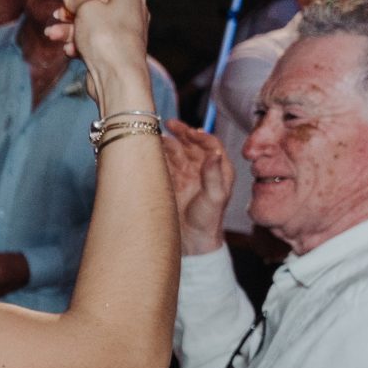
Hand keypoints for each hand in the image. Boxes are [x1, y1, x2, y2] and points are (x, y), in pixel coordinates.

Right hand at [52, 0, 151, 111]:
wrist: (117, 76)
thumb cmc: (107, 38)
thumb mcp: (85, 8)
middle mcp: (129, 10)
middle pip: (97, 2)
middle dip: (73, 8)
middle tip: (58, 12)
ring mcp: (121, 31)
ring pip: (91, 23)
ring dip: (69, 28)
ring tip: (52, 34)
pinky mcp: (113, 49)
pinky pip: (92, 40)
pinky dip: (78, 43)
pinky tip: (69, 50)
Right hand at [161, 120, 233, 254]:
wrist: (192, 243)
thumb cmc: (208, 222)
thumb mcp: (215, 198)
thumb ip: (214, 174)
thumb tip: (213, 153)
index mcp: (219, 170)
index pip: (210, 145)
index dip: (200, 135)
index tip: (189, 131)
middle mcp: (201, 170)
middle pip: (191, 145)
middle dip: (180, 133)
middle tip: (168, 124)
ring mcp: (185, 176)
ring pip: (175, 153)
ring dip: (166, 143)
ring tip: (154, 136)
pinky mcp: (171, 184)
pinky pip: (163, 165)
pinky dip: (156, 157)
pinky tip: (148, 151)